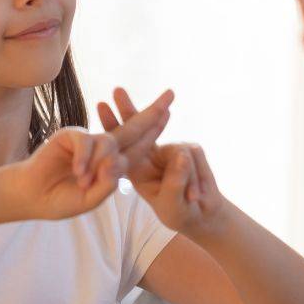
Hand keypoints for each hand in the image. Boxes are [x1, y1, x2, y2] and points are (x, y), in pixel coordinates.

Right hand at [0, 90, 173, 220]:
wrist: (32, 197)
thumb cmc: (62, 199)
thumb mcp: (91, 198)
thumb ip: (107, 184)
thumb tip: (117, 162)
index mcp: (113, 163)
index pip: (139, 146)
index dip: (154, 130)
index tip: (169, 113)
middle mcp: (104, 148)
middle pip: (133, 128)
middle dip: (153, 112)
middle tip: (171, 95)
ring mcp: (88, 140)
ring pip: (109, 142)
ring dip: (101, 162)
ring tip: (84, 181)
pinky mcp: (71, 135)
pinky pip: (87, 141)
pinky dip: (85, 158)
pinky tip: (78, 172)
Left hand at [97, 88, 227, 236]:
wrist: (202, 213)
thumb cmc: (179, 211)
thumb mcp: (172, 203)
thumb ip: (174, 182)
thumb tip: (181, 155)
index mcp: (138, 166)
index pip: (123, 143)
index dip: (113, 124)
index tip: (101, 105)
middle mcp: (152, 153)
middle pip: (138, 127)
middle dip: (129, 109)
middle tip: (116, 90)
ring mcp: (172, 149)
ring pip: (177, 151)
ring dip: (186, 179)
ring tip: (190, 197)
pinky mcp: (192, 149)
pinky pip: (193, 157)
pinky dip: (197, 181)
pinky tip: (197, 196)